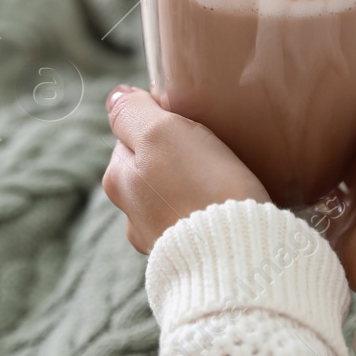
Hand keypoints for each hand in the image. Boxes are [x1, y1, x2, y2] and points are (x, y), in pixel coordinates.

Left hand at [102, 85, 269, 253]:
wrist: (240, 259)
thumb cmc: (201, 189)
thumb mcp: (161, 133)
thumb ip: (133, 113)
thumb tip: (116, 96)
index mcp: (118, 180)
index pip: (132, 135)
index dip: (161, 122)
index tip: (189, 123)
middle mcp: (131, 214)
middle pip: (152, 166)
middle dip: (176, 156)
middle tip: (211, 152)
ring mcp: (160, 240)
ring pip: (174, 196)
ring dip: (194, 186)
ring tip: (224, 182)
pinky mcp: (190, 258)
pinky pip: (196, 223)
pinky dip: (207, 213)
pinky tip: (227, 210)